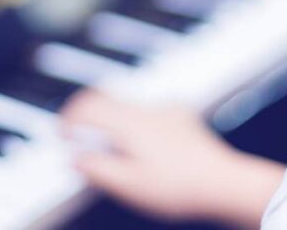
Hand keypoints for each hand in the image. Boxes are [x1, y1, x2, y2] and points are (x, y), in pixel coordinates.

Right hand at [60, 91, 284, 227]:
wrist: (224, 184)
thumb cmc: (178, 188)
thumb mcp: (129, 186)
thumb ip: (97, 169)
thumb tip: (75, 158)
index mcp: (129, 123)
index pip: (87, 105)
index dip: (68, 117)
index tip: (63, 132)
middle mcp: (147, 110)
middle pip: (106, 98)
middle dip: (88, 114)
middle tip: (79, 133)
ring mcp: (168, 111)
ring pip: (128, 106)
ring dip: (112, 120)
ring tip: (110, 146)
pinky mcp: (183, 119)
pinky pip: (150, 113)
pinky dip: (136, 124)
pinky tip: (143, 146)